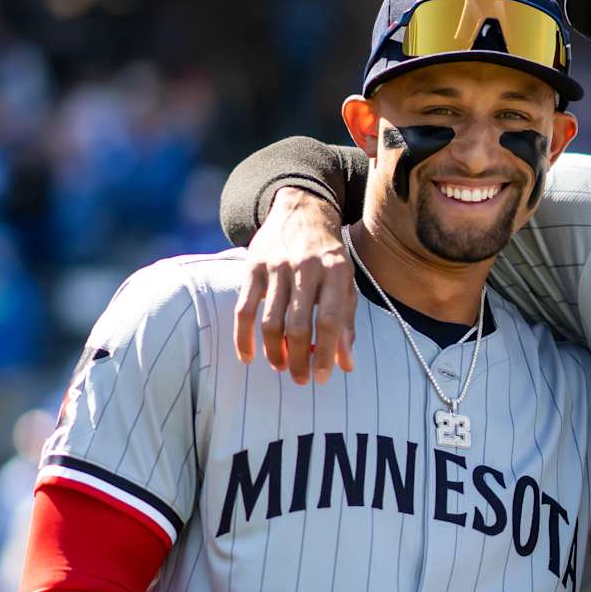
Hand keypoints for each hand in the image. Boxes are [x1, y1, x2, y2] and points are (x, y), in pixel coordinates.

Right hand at [232, 186, 357, 383]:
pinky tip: (248, 356)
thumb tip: (347, 365)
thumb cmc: (329, 256)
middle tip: (300, 380)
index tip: (323, 377)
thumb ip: (347, 323)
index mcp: (335, 272)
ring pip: (271, 320)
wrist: (302, 211)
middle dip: (299, 358)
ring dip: (275, 351)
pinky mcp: (253, 267)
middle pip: (298, 324)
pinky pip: (244, 309)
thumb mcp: (346, 283)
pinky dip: (244, 337)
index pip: (330, 320)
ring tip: (281, 367)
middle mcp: (306, 268)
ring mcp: (277, 267)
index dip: (326, 352)